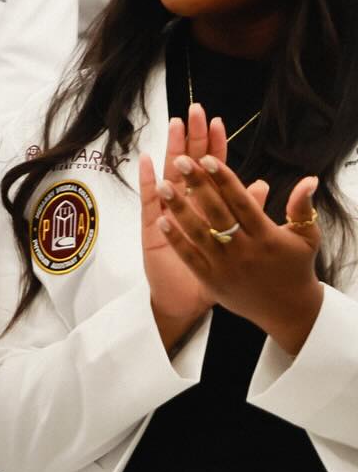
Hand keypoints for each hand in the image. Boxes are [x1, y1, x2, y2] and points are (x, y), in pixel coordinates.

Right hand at [139, 105, 226, 347]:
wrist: (187, 300)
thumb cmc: (213, 270)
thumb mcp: (236, 241)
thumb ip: (248, 212)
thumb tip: (264, 184)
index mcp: (206, 205)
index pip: (212, 169)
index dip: (215, 146)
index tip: (218, 122)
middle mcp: (185, 203)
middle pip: (189, 163)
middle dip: (193, 138)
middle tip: (194, 111)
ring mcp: (166, 211)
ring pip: (169, 174)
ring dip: (171, 149)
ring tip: (175, 126)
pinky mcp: (152, 226)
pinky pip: (149, 200)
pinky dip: (148, 180)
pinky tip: (148, 161)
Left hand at [157, 153, 324, 357]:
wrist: (289, 313)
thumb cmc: (296, 268)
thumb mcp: (305, 238)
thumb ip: (302, 208)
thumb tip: (310, 179)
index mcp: (267, 236)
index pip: (242, 202)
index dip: (225, 180)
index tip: (207, 158)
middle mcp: (245, 250)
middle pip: (217, 212)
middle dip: (198, 185)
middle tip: (180, 160)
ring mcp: (226, 267)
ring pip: (199, 233)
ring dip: (180, 208)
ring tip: (163, 185)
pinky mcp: (212, 281)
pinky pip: (190, 257)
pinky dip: (176, 239)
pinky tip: (160, 220)